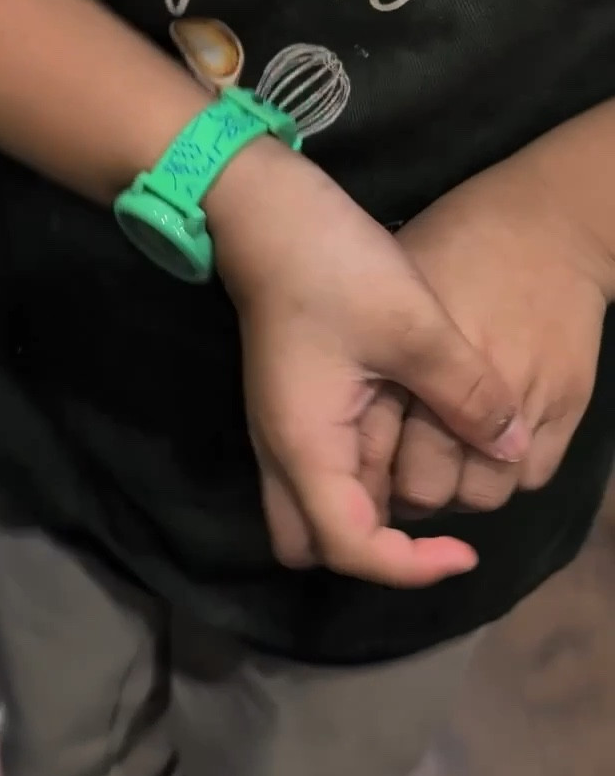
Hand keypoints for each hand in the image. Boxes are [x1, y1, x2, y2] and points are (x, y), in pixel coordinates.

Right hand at [206, 143, 528, 586]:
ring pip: (313, 511)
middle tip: (434, 528)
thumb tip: (511, 447)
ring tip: (427, 479)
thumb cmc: (332, 265)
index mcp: (306, 446)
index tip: (466, 551)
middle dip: (373, 552)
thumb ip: (466, 395)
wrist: (263, 209)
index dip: (410, 567)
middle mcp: (282, 452)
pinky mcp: (290, 407)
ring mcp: (280, 430)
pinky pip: (321, 473)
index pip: (351, 549)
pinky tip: (407, 442)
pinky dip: (361, 480)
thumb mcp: (415, 326)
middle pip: (312, 547)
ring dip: (367, 516)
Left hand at [359, 150, 610, 519]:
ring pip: (485, 495)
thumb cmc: (453, 246)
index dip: (361, 480)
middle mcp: (470, 393)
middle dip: (407, 492)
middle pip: (429, 491)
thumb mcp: (393, 300)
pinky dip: (505, 475)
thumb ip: (367, 367)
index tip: (360, 474)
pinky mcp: (568, 407)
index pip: (375, 460)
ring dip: (460, 490)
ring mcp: (526, 404)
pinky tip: (484, 447)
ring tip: (444, 463)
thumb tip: (334, 434)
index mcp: (413, 363)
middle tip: (398, 470)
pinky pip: (532, 477)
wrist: (550, 223)